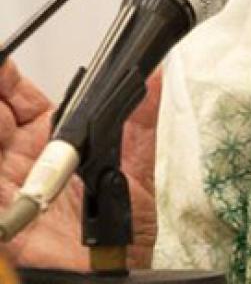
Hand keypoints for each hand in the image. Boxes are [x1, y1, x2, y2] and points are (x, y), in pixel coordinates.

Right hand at [0, 59, 160, 270]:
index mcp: (53, 146)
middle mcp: (21, 162)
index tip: (3, 63)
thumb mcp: (135, 170)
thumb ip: (140, 124)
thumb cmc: (119, 234)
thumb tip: (159, 78)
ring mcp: (4, 187)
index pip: (21, 100)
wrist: (109, 277)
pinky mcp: (0, 214)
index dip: (9, 81)